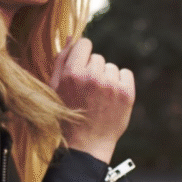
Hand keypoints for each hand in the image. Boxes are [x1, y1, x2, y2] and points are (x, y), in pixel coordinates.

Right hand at [49, 38, 134, 163]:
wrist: (86, 145)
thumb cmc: (67, 114)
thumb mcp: (55, 87)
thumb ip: (61, 60)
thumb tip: (71, 37)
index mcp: (72, 73)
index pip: (84, 44)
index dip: (82, 55)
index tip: (81, 68)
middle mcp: (92, 77)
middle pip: (97, 57)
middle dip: (93, 70)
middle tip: (87, 92)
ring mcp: (111, 85)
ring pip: (111, 67)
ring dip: (106, 78)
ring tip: (99, 98)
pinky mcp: (126, 93)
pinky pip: (125, 74)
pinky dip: (120, 83)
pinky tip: (111, 98)